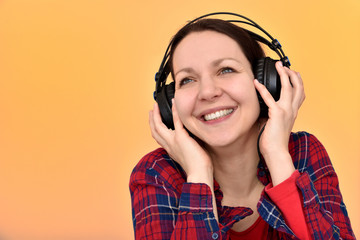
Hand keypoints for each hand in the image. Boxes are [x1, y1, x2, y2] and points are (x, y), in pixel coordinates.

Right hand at [149, 99, 212, 180]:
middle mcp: (169, 146)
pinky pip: (176, 121)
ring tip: (157, 106)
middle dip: (152, 120)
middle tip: (152, 110)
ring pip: (158, 126)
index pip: (159, 138)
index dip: (155, 129)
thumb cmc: (199, 168)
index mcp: (171, 150)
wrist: (199, 174)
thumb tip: (194, 140)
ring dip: (157, 115)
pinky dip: (175, 111)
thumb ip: (188, 147)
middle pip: (154, 131)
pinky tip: (174, 104)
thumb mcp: (190, 155)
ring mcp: (173, 141)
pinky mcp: (181, 137)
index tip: (155, 122)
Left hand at [254, 61, 304, 183]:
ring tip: (278, 66)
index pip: (300, 94)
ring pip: (289, 88)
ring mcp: (286, 111)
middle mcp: (292, 110)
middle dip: (292, 74)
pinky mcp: (277, 114)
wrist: (276, 152)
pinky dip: (262, 89)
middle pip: (298, 87)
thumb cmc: (274, 141)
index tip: (293, 73)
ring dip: (283, 75)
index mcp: (293, 113)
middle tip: (285, 66)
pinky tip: (256, 83)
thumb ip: (272, 115)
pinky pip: (269, 98)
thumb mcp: (275, 125)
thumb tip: (264, 110)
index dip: (298, 82)